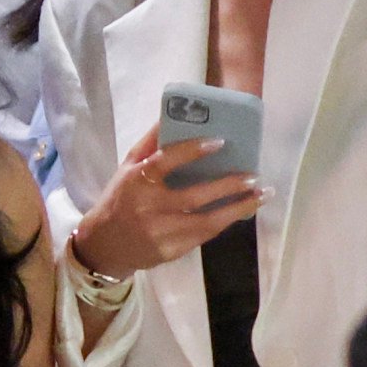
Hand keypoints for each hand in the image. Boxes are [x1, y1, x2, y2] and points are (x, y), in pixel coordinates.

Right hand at [67, 129, 260, 282]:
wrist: (105, 245)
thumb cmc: (120, 199)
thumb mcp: (127, 168)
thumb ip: (150, 145)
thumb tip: (171, 115)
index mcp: (137, 180)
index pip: (166, 161)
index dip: (193, 150)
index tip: (220, 141)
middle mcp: (149, 207)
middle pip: (194, 196)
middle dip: (228, 186)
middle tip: (254, 175)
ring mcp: (161, 232)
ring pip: (207, 221)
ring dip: (238, 208)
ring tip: (261, 195)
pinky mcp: (172, 251)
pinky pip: (205, 235)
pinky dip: (226, 221)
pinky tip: (241, 210)